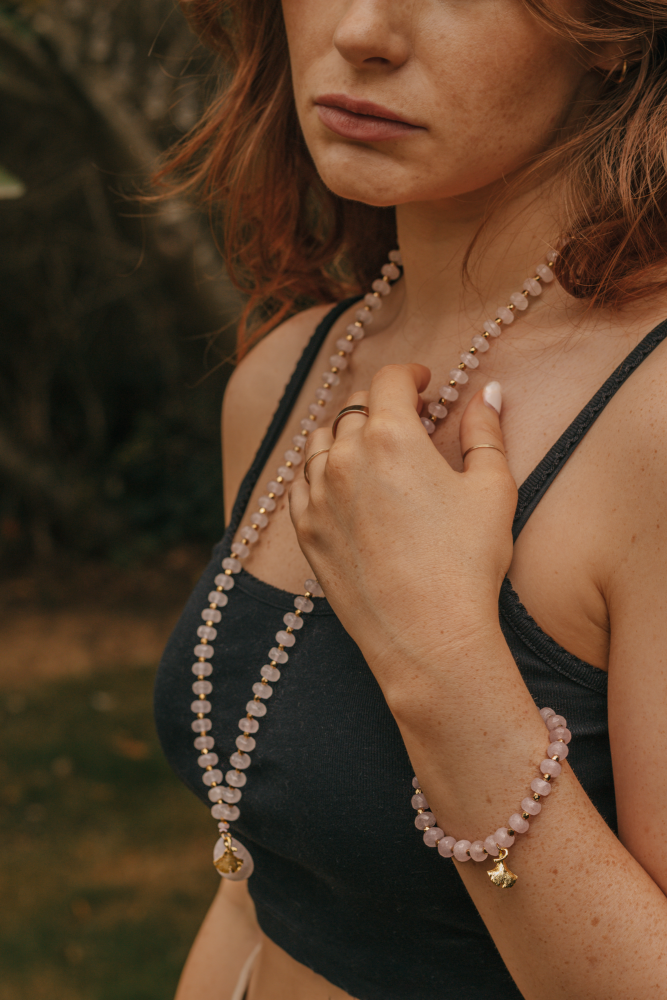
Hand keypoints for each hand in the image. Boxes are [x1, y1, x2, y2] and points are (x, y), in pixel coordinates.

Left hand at [289, 364, 516, 696]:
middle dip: (383, 405)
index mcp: (391, 437)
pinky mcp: (306, 531)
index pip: (390, 380)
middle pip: (355, 408)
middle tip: (409, 420)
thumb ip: (486, 432)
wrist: (427, 636)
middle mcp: (344, 458)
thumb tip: (487, 390)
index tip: (425, 384)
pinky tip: (343, 485)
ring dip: (347, 435)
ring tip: (373, 451)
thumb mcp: (492, 489)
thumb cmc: (468, 563)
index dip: (411, 375)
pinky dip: (321, 472)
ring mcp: (318, 495)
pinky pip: (302, 483)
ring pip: (322, 442)